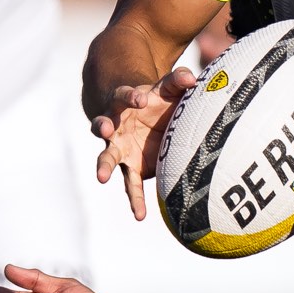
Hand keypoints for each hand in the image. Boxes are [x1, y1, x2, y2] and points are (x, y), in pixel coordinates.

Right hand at [92, 66, 195, 220]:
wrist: (147, 117)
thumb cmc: (158, 99)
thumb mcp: (167, 88)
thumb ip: (177, 81)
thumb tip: (192, 77)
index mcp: (124, 102)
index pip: (123, 96)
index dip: (130, 96)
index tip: (140, 99)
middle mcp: (116, 125)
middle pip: (103, 125)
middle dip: (102, 126)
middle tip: (104, 129)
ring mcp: (120, 148)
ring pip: (108, 157)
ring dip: (104, 166)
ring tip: (101, 176)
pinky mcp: (131, 167)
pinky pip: (131, 185)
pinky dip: (134, 199)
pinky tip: (139, 215)